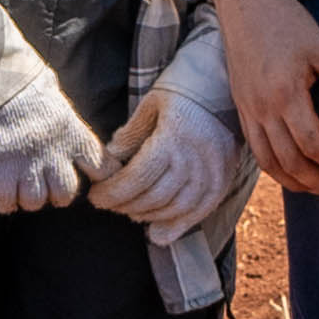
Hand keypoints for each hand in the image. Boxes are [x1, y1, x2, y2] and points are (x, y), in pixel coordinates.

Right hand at [0, 18, 107, 214]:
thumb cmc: (25, 85)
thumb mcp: (59, 103)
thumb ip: (69, 128)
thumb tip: (76, 145)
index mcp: (73, 134)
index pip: (102, 167)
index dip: (101, 179)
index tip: (94, 181)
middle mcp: (54, 153)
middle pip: (66, 194)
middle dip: (56, 194)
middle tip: (44, 185)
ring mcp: (27, 163)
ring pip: (35, 201)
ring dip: (28, 198)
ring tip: (20, 186)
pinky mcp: (0, 169)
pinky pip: (6, 202)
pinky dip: (4, 201)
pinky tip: (3, 191)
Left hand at [91, 21, 253, 246]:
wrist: (223, 86)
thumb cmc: (181, 91)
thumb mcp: (150, 105)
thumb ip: (130, 135)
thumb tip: (111, 161)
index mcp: (173, 139)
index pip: (137, 178)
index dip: (112, 193)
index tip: (96, 196)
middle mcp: (194, 160)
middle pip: (152, 197)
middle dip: (124, 206)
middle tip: (108, 204)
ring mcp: (211, 174)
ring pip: (173, 209)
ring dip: (146, 215)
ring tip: (129, 211)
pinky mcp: (222, 182)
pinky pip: (198, 214)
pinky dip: (176, 227)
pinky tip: (157, 232)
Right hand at [207, 0, 318, 204]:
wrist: (245, 2)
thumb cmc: (287, 22)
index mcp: (286, 95)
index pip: (313, 145)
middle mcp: (263, 109)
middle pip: (290, 163)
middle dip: (318, 183)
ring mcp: (248, 110)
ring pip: (268, 163)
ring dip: (295, 183)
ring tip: (318, 190)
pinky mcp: (241, 107)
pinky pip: (256, 149)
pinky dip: (274, 167)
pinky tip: (292, 170)